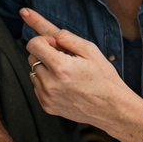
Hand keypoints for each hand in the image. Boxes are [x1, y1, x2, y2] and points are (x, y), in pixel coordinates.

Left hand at [23, 9, 129, 128]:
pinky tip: (63, 84)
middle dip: (44, 53)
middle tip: (64, 58)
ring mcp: (47, 96)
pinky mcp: (47, 106)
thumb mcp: (90, 50)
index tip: (54, 43)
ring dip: (44, 68)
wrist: (111, 107)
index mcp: (60, 66)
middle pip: (31, 57)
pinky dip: (46, 82)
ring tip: (65, 73)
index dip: (43, 39)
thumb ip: (66, 37)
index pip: (33, 44)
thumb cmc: (103, 77)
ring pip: (33, 72)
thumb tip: (47, 33)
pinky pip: (37, 87)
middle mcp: (50, 83)